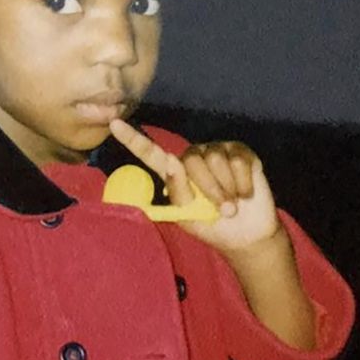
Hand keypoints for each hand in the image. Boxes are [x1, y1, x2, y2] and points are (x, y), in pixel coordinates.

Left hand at [108, 120, 282, 257]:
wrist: (245, 235)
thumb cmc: (210, 224)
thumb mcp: (187, 214)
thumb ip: (177, 190)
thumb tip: (172, 161)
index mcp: (173, 171)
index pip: (149, 153)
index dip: (132, 139)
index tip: (114, 124)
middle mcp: (192, 156)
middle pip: (190, 161)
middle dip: (207, 189)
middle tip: (221, 210)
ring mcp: (216, 150)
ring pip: (214, 159)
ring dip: (226, 189)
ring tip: (233, 203)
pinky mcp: (240, 151)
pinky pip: (238, 161)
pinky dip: (243, 183)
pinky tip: (245, 193)